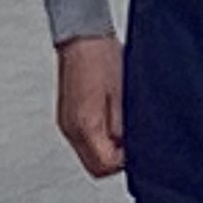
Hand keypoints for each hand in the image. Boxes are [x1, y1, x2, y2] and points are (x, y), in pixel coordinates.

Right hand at [55, 33, 125, 178]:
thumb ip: (125, 128)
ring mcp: (67, 123)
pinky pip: (84, 139)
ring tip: (121, 125)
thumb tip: (131, 149)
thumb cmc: (102, 57)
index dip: (124, 161)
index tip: (136, 147)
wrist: (81, 36)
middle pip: (95, 166)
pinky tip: (109, 119)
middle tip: (130, 141)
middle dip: (115, 159)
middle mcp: (71, 128)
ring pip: (90, 154)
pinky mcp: (68, 116)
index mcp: (85, 125)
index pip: (105, 166)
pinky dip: (99, 137)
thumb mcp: (123, 96)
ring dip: (107, 148)